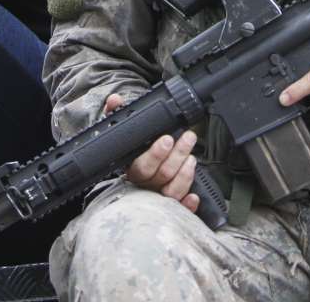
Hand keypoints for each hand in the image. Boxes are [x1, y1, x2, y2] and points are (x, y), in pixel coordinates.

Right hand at [104, 94, 200, 212]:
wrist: (124, 184)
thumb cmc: (127, 155)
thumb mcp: (119, 134)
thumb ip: (115, 115)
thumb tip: (114, 100)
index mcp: (130, 169)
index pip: (141, 166)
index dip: (155, 154)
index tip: (167, 139)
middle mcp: (142, 186)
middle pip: (161, 176)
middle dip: (176, 156)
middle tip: (187, 139)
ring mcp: (155, 199)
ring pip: (171, 192)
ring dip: (184, 175)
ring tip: (191, 158)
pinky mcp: (167, 209)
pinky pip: (178, 210)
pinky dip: (187, 204)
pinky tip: (194, 196)